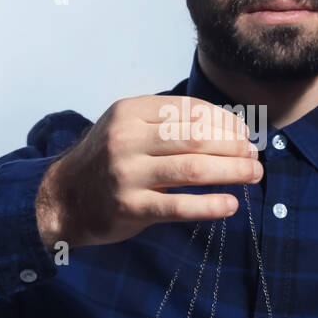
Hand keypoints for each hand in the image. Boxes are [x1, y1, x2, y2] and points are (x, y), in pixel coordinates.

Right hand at [35, 95, 260, 249]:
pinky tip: (231, 205)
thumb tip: (227, 127)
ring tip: (253, 175)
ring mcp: (127, 173)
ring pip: (193, 169)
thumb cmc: (106, 161)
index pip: (190, 110)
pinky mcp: (130, 207)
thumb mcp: (128, 128)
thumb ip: (167, 124)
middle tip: (255, 156)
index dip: (225, 122)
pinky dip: (210, 205)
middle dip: (233, 146)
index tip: (245, 133)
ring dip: (231, 171)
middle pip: (196, 137)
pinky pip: (179, 206)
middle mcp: (127, 138)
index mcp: (130, 111)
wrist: (63, 199)